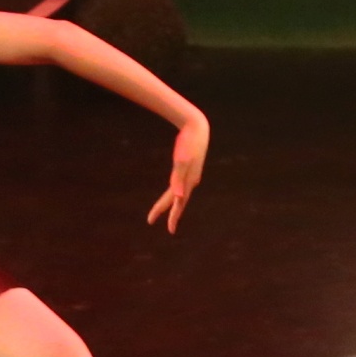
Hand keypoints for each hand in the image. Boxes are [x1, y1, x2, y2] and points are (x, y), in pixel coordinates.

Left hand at [145, 117, 206, 233]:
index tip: (169, 230)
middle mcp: (192, 180)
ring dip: (172, 203)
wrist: (198, 126)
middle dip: (169, 212)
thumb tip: (178, 197)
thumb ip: (178, 178)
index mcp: (188, 181)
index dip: (171, 216)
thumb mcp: (181, 159)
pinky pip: (183, 184)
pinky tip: (176, 192)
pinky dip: (177, 192)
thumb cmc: (188, 142)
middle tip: (157, 223)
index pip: (177, 203)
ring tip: (164, 210)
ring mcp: (192, 174)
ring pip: (181, 193)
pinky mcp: (191, 167)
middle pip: (178, 200)